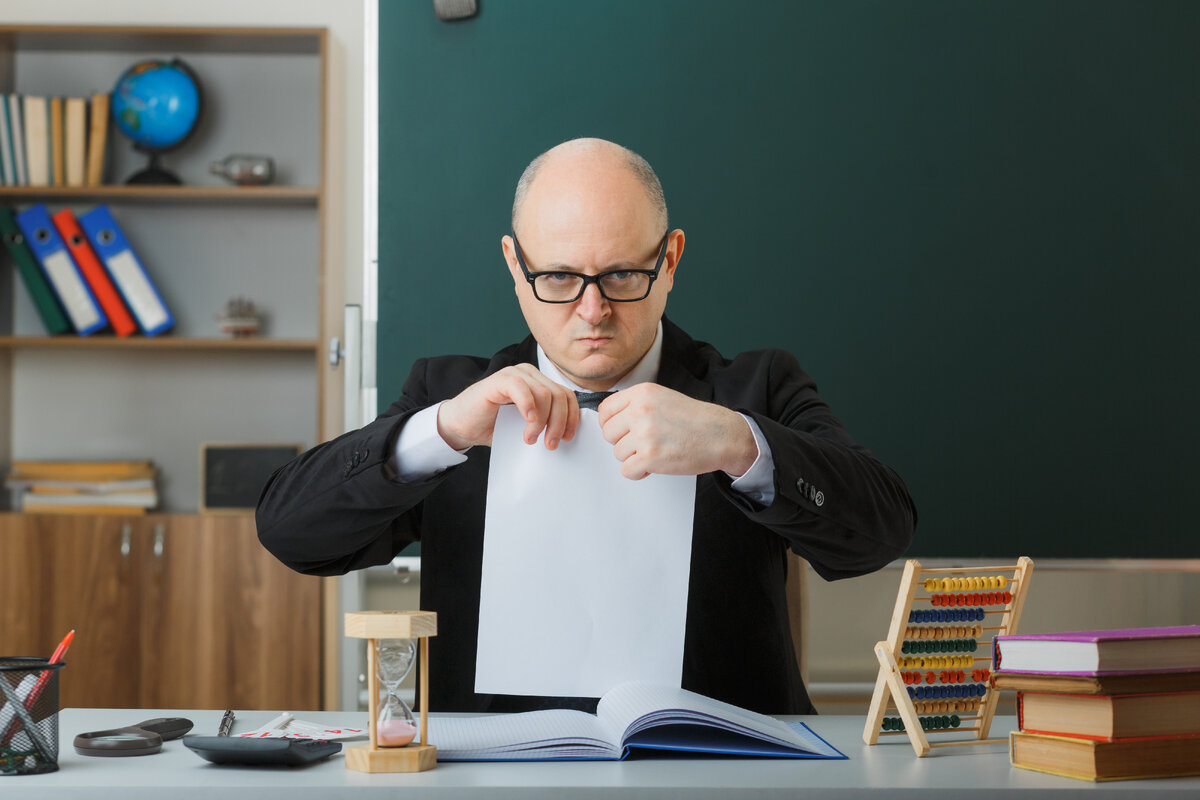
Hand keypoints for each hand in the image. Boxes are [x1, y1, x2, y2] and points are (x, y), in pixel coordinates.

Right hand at [437, 365, 580, 450]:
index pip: (567, 396)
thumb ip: (545, 423)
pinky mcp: (499, 379)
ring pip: (545, 394)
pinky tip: (527, 422)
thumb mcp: (526, 426)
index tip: (567, 438)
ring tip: (531, 438)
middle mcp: (530, 374)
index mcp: (539, 383)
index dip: (572, 418)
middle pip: (559, 396)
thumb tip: (568, 435)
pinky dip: (528, 407)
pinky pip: (522, 389)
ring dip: (542, 421)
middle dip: (559, 423)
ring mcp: (515, 374)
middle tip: (550, 444)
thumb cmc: (492, 426)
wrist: (461, 425)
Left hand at [597, 384, 757, 479]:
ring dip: (633, 457)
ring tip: (655, 451)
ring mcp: (644, 434)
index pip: (605, 410)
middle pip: (608, 434)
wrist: (721, 435)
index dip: (610, 424)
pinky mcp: (650, 457)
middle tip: (643, 443)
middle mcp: (640, 411)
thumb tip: (610, 420)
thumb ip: (636, 404)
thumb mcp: (662, 398)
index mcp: (641, 393)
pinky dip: (638, 472)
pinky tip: (653, 464)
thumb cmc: (695, 419)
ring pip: (618, 453)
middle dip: (623, 442)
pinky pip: (627, 470)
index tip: (619, 431)